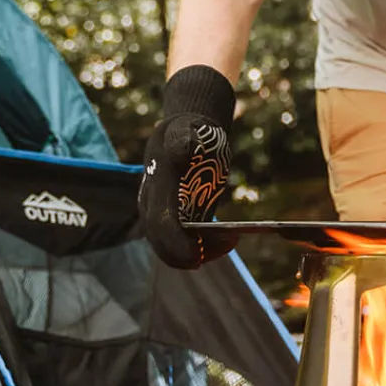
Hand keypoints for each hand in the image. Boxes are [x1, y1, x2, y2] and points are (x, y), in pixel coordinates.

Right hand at [139, 66, 235, 268]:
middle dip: (189, 255)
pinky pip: (185, 244)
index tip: (197, 254)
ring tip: (231, 241)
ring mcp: (163, 216)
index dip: (176, 243)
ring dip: (202, 253)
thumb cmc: (188, 132)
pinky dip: (205, 249)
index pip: (160, 225)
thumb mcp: (186, 131)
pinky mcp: (177, 220)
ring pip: (174, 249)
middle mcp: (154, 208)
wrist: (185, 133)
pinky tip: (228, 240)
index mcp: (156, 190)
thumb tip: (185, 151)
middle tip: (225, 246)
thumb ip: (184, 141)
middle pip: (163, 245)